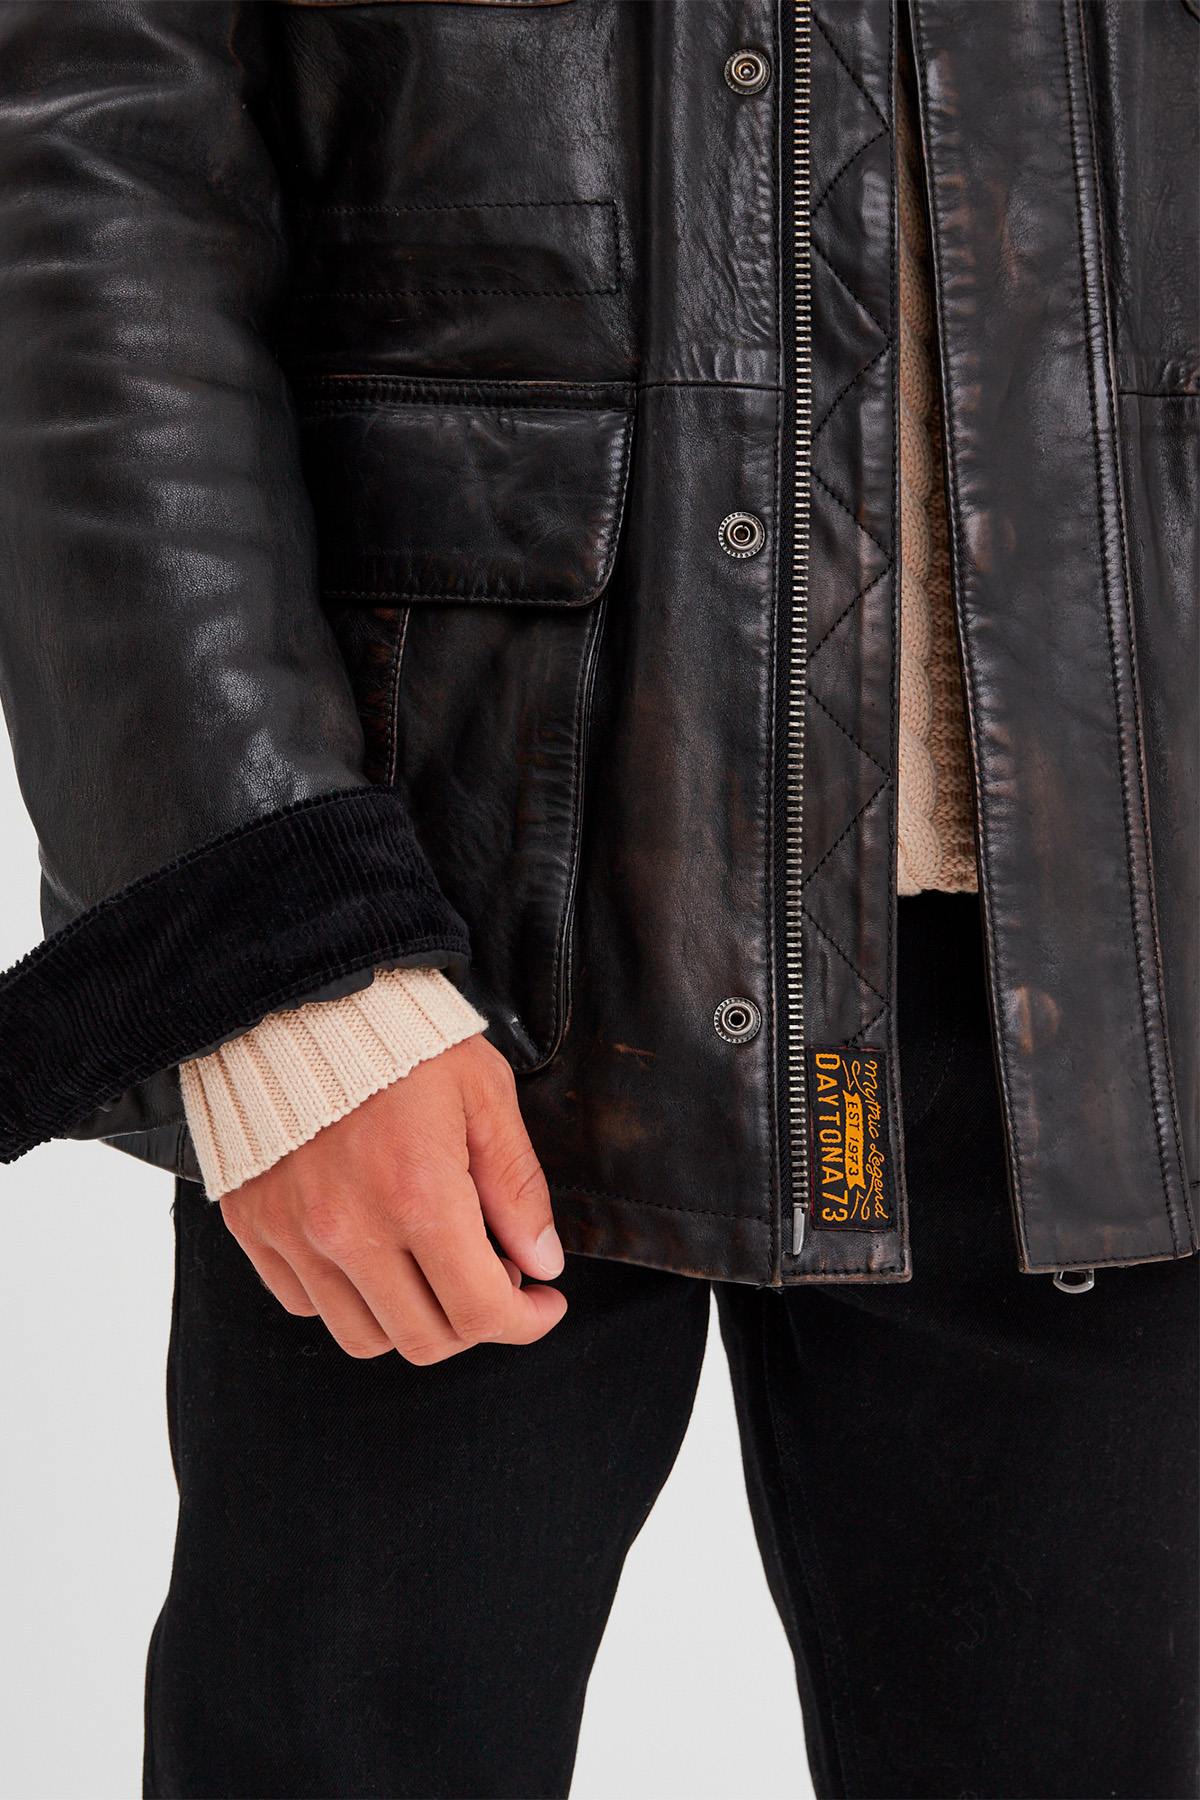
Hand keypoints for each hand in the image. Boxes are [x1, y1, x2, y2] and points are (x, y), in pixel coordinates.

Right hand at [218, 1034, 566, 1363]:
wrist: (297, 999)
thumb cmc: (402, 1041)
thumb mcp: (483, 1094)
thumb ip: (517, 1186)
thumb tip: (542, 1266)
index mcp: (418, 1196)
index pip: (480, 1312)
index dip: (526, 1322)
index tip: (543, 1304)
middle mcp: (349, 1230)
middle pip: (425, 1339)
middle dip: (475, 1323)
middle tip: (495, 1279)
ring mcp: (293, 1235)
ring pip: (363, 1336)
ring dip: (412, 1318)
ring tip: (433, 1265)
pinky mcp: (254, 1227)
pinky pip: (306, 1304)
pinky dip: (349, 1297)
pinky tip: (375, 1250)